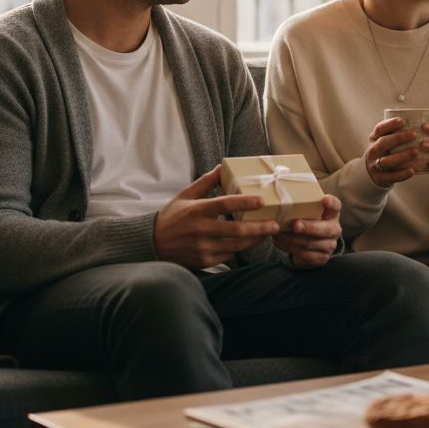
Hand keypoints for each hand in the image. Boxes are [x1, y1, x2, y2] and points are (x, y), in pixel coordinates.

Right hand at [153, 166, 280, 267]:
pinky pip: (228, 255)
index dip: (245, 202)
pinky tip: (249, 242)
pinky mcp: (204, 261)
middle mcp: (201, 230)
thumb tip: (222, 166)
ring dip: (255, 239)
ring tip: (268, 233)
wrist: (152, 244)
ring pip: (236, 245)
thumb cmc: (172, 217)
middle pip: (236, 230)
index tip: (262, 200)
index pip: (225, 205)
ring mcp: (203, 248)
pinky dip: (240, 248)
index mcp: (197, 210)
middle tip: (276, 224)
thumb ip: (206, 182)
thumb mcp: (185, 195)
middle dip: (260, 228)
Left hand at [272, 194, 342, 268]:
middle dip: (309, 227)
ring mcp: (329, 245)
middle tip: (295, 225)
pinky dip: (289, 247)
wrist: (309, 244)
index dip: (331, 203)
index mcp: (332, 214)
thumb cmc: (306, 221)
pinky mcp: (321, 258)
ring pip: (311, 243)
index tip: (325, 199)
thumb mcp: (307, 211)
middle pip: (325, 229)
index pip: (336, 206)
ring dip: (292, 239)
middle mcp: (334, 230)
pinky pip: (304, 254)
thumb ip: (301, 204)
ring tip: (277, 233)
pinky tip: (278, 242)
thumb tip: (281, 194)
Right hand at [365, 116, 418, 186]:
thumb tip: (420, 121)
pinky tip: (413, 171)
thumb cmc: (385, 152)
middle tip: (414, 134)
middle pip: (383, 143)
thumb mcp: (385, 141)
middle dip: (398, 138)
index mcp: (374, 139)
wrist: (372, 174)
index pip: (379, 129)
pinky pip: (391, 176)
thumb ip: (396, 133)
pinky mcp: (381, 178)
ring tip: (416, 152)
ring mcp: (375, 165)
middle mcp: (373, 151)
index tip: (402, 121)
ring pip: (386, 161)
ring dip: (402, 156)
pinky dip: (402, 174)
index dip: (390, 124)